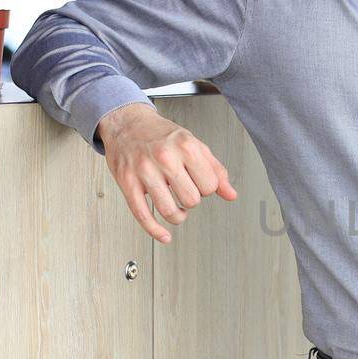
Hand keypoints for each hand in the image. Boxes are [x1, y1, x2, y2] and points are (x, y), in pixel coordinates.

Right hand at [97, 103, 236, 243]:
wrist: (128, 123)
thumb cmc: (160, 134)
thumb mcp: (194, 144)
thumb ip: (215, 170)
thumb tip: (230, 194)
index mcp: (186, 146)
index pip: (210, 186)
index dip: (207, 189)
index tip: (200, 184)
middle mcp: (165, 157)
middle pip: (191, 200)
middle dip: (191, 201)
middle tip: (185, 192)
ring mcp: (144, 170)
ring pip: (169, 211)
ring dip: (177, 216)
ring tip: (177, 209)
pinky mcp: (127, 182)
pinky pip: (142, 214)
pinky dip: (155, 231)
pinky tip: (164, 235)